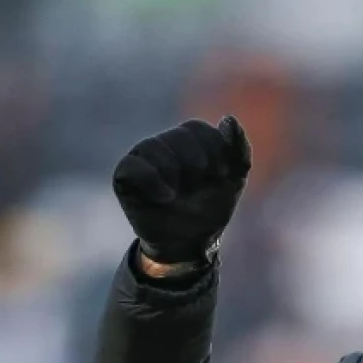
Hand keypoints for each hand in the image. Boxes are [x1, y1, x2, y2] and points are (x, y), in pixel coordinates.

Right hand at [113, 116, 251, 264]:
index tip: (221, 176)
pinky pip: (133, 165)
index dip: (214, 153)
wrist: (189, 243)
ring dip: (175, 173)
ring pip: (155, 147)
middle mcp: (163, 143)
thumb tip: (229, 119)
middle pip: (179, 136)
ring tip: (179, 194)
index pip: (199, 129)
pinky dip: (153, 182)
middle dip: (197, 164)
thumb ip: (238, 149)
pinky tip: (166, 198)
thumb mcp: (234, 180)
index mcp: (189, 140)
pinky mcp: (124, 175)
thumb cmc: (210, 208)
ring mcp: (142, 157)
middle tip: (198, 186)